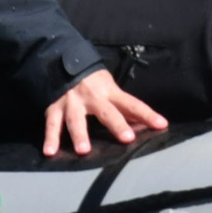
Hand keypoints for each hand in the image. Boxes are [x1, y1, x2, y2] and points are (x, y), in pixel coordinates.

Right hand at [43, 69, 166, 156]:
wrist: (61, 60)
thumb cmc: (91, 79)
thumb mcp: (109, 87)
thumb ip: (122, 106)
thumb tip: (141, 125)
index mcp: (109, 91)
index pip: (132, 104)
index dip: (147, 114)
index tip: (161, 124)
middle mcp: (92, 97)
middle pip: (107, 112)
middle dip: (117, 124)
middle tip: (127, 138)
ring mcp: (72, 102)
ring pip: (76, 119)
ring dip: (80, 134)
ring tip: (84, 151)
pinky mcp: (54, 107)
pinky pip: (52, 124)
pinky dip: (50, 138)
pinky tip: (50, 151)